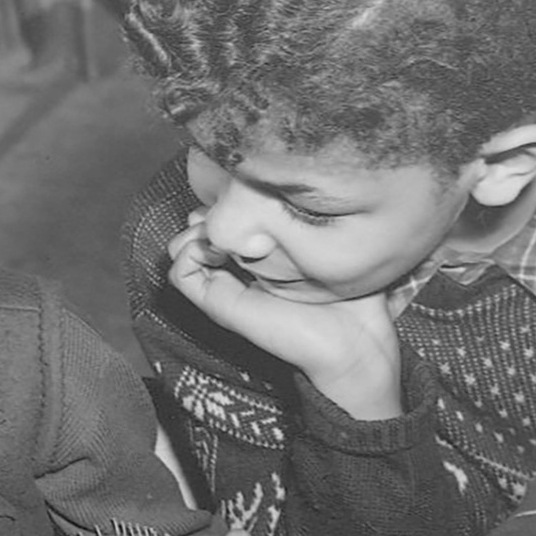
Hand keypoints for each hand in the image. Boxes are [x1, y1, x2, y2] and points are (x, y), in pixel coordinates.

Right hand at [166, 215, 403, 418]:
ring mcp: (225, 289)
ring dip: (197, 231)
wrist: (354, 345)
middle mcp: (238, 272)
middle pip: (198, 228)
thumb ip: (312, 224)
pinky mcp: (219, 305)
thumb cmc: (352, 302)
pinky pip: (182, 273)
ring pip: (181, 248)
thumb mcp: (333, 249)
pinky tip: (220, 249)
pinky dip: (189, 254)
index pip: (224, 220)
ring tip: (225, 231)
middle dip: (210, 211)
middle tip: (236, 210)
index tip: (247, 192)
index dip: (227, 201)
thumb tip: (297, 190)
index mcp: (261, 260)